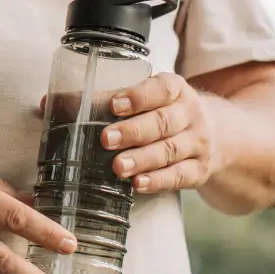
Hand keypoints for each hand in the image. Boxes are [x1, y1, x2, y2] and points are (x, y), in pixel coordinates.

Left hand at [101, 72, 219, 193]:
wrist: (218, 133)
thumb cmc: (166, 111)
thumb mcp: (148, 97)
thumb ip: (108, 99)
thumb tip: (57, 104)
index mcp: (175, 89)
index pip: (160, 89)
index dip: (137, 97)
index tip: (114, 105)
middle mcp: (190, 114)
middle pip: (163, 122)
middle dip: (133, 131)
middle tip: (106, 139)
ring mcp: (198, 143)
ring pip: (170, 151)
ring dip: (142, 159)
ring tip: (118, 167)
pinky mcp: (199, 170)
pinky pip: (179, 176)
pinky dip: (158, 181)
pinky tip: (138, 183)